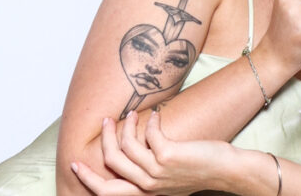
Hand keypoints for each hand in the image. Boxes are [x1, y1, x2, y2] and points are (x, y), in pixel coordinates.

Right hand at [71, 111, 229, 195]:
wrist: (226, 170)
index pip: (106, 191)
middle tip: (105, 121)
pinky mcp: (168, 155)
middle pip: (111, 163)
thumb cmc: (200, 171)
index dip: (87, 177)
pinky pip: (149, 134)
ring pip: (126, 147)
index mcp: (144, 193)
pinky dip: (151, 122)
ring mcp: (157, 171)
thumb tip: (136, 154)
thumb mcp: (169, 180)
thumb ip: (151, 173)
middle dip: (104, 140)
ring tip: (132, 114)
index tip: (74, 163)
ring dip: (126, 126)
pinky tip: (158, 116)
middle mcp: (147, 185)